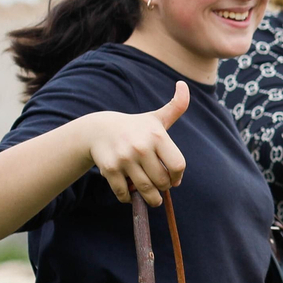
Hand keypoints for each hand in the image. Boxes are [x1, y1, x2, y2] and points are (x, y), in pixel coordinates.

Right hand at [84, 81, 189, 205]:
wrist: (99, 130)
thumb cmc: (135, 127)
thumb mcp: (156, 117)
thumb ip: (176, 106)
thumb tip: (184, 84)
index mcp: (157, 136)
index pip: (177, 166)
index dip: (177, 177)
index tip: (173, 180)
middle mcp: (141, 147)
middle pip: (162, 181)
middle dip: (163, 188)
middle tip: (160, 187)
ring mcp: (124, 158)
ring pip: (145, 190)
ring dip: (150, 198)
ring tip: (152, 197)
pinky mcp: (110, 169)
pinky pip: (124, 193)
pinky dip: (128, 198)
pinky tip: (130, 193)